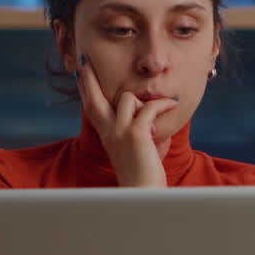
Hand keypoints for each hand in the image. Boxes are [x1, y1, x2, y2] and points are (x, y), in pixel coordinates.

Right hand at [76, 54, 177, 186]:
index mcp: (106, 134)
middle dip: (89, 78)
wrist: (143, 191)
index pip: (91, 106)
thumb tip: (154, 117)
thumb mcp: (138, 146)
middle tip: (85, 62)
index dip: (86, 88)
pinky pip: (148, 107)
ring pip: (127, 98)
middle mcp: (108, 131)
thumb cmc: (144, 172)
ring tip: (163, 105)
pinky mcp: (136, 134)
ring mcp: (120, 132)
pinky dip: (163, 105)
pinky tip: (172, 105)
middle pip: (92, 98)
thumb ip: (141, 130)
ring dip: (146, 101)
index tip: (81, 72)